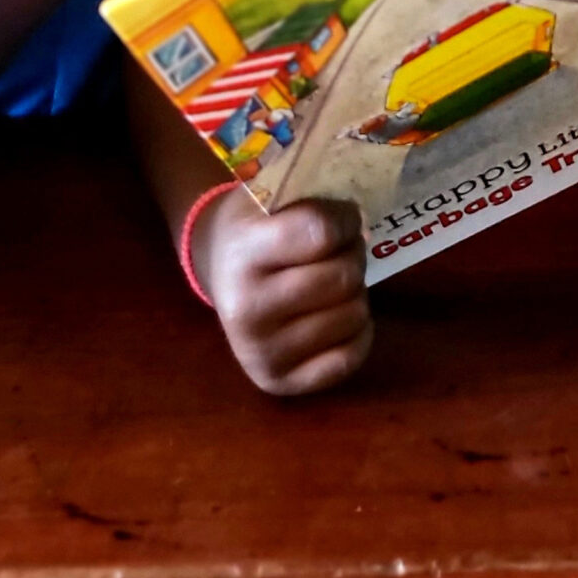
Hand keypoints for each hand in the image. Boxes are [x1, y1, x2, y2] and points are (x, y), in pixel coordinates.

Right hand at [192, 189, 373, 396]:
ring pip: (353, 315)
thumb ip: (312, 199)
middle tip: (340, 251)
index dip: (345, 220)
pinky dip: (358, 332)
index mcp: (243, 253)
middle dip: (353, 256)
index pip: (321, 232)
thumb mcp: (270, 196)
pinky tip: (337, 314)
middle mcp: (247, 309)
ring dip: (355, 292)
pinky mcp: (277, 381)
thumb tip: (362, 217)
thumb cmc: (254, 226)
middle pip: (342, 277)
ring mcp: (260, 351)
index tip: (344, 219)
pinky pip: (349, 358)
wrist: (216, 265)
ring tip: (332, 281)